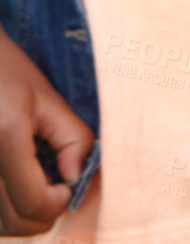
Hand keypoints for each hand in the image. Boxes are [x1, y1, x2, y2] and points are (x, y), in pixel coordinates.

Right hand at [0, 28, 93, 233]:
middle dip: (45, 213)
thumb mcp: (45, 95)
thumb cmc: (5, 70)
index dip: (60, 202)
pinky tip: (17, 182)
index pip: (33, 203)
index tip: (71, 182)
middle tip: (58, 185)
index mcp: (4, 139)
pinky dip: (5, 211)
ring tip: (36, 181)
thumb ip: (71, 136)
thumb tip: (78, 177)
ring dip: (23, 216)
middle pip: (15, 224)